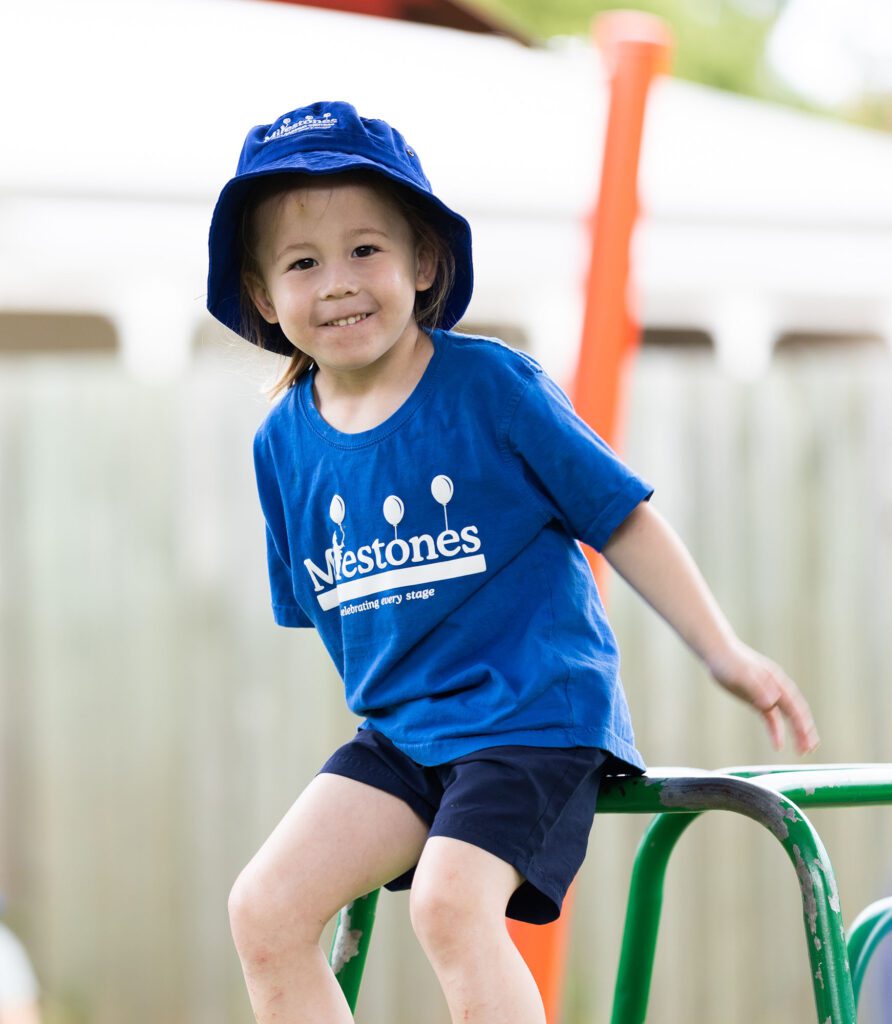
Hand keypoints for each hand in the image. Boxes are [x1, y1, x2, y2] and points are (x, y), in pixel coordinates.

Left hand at [706, 639, 819, 754]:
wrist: (717, 651)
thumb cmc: (729, 661)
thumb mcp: (742, 675)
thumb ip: (757, 688)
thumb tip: (773, 701)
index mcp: (777, 681)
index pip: (795, 706)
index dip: (803, 723)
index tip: (808, 739)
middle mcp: (777, 688)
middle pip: (796, 712)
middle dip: (805, 731)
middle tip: (810, 749)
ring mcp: (768, 694)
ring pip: (787, 717)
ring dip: (795, 733)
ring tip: (803, 751)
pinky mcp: (758, 699)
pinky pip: (771, 718)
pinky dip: (776, 731)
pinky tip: (778, 744)